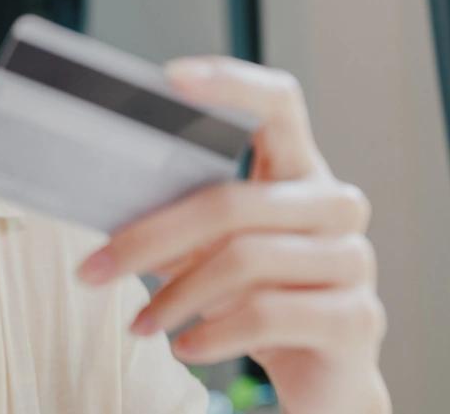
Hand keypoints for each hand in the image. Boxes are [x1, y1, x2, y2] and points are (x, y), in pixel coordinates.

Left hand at [76, 57, 389, 413]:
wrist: (321, 370)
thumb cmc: (255, 294)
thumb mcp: (213, 250)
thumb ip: (179, 218)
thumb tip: (104, 201)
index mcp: (298, 170)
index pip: (278, 104)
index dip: (229, 85)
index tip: (169, 78)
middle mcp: (334, 204)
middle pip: (230, 202)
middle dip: (149, 239)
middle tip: (93, 270)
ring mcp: (352, 260)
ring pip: (243, 261)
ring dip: (174, 299)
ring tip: (139, 323)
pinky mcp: (355, 318)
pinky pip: (267, 316)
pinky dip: (212, 335)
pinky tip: (185, 347)